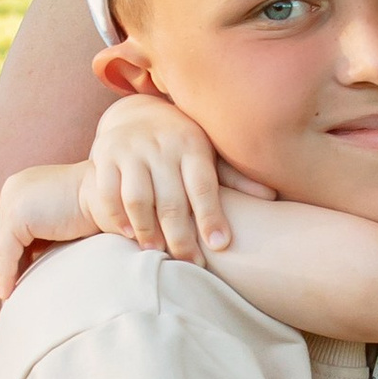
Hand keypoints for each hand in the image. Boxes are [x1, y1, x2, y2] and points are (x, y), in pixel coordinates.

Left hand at [0, 164, 97, 298]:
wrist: (118, 201)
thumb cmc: (102, 212)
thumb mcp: (67, 222)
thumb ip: (50, 233)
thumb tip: (32, 260)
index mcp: (29, 183)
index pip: (13, 225)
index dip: (14, 253)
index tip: (17, 277)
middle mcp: (17, 186)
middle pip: (3, 233)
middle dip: (7, 263)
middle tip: (9, 290)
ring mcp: (15, 197)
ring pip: (2, 243)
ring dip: (5, 271)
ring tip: (9, 294)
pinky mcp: (17, 213)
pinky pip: (5, 251)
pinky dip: (7, 272)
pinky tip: (10, 291)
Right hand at [85, 95, 231, 259]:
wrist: (135, 113)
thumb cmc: (181, 143)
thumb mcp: (207, 152)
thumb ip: (233, 178)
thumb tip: (272, 197)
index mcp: (191, 144)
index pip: (202, 185)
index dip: (211, 216)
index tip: (219, 245)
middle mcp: (160, 146)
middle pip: (171, 200)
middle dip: (181, 238)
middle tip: (191, 265)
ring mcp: (130, 150)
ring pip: (138, 199)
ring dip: (148, 231)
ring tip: (158, 254)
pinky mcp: (104, 157)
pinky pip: (108, 193)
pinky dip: (117, 217)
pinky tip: (129, 236)